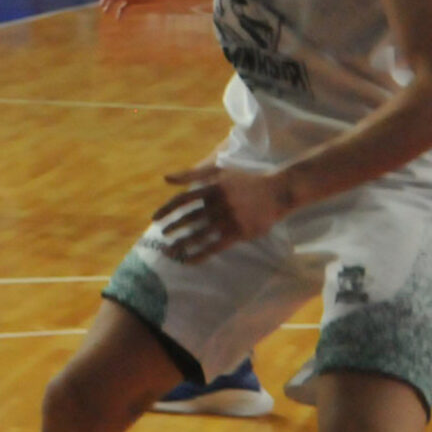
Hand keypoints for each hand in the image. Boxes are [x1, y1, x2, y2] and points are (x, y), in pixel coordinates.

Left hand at [153, 161, 294, 261]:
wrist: (276, 192)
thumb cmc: (244, 181)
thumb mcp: (218, 170)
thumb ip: (191, 173)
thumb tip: (165, 178)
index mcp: (212, 187)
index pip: (183, 199)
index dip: (167, 209)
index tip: (155, 218)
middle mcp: (219, 203)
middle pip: (189, 218)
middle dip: (173, 228)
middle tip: (162, 235)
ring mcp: (229, 219)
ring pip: (199, 235)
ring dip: (181, 245)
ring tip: (170, 252)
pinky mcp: (238, 233)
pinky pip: (214, 247)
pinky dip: (199, 255)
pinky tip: (188, 260)